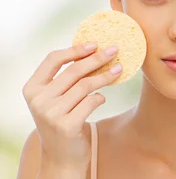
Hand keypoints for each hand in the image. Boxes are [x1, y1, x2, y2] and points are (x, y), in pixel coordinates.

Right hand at [22, 43, 121, 169]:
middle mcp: (39, 100)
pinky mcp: (66, 125)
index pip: (53, 59)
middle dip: (97, 58)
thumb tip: (93, 50)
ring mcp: (51, 114)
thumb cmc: (63, 120)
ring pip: (85, 85)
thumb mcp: (56, 99)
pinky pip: (91, 102)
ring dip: (105, 76)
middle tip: (115, 50)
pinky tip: (101, 98)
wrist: (61, 157)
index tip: (95, 44)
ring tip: (118, 70)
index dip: (75, 50)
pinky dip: (100, 97)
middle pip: (74, 71)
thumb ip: (66, 79)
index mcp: (32, 88)